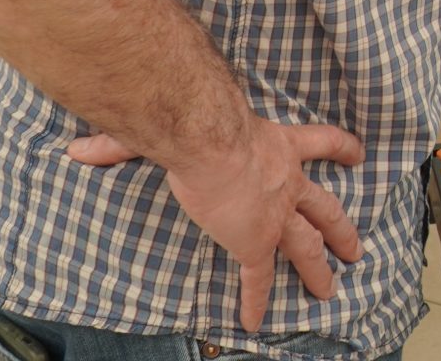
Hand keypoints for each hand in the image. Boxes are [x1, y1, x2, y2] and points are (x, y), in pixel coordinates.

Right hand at [64, 117, 366, 331]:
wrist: (209, 139)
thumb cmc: (199, 119)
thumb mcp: (182, 121)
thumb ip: (131, 136)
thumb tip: (80, 147)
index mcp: (279, 144)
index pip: (322, 143)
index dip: (343, 149)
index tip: (360, 154)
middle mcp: (287, 180)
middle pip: (326, 206)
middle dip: (341, 228)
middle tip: (356, 248)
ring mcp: (275, 214)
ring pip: (308, 245)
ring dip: (320, 267)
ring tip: (332, 287)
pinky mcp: (255, 241)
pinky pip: (259, 278)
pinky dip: (257, 300)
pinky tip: (255, 321)